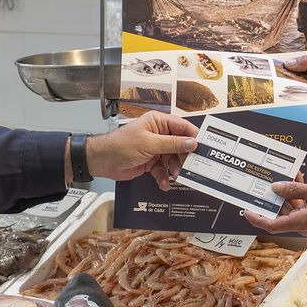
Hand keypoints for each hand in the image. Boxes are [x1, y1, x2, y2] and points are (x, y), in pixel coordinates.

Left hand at [84, 112, 198, 189]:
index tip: (203, 147)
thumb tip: (192, 143)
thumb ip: (172, 144)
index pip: (182, 127)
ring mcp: (155, 149)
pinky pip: (163, 170)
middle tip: (191, 167)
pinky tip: (164, 184)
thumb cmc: (121, 145)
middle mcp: (159, 134)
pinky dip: (164, 177)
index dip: (193, 136)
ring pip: (173, 160)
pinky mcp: (151, 162)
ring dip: (175, 169)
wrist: (103, 161)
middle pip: (180, 145)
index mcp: (158, 122)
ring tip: (175, 177)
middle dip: (184, 157)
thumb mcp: (149, 144)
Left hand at [242, 180, 306, 235]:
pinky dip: (297, 195)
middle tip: (263, 184)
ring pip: (290, 209)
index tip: (246, 211)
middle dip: (272, 199)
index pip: (271, 225)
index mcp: (300, 221)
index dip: (257, 219)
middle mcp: (302, 224)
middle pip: (279, 215)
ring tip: (286, 176)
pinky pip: (300, 207)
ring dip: (286, 194)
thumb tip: (275, 188)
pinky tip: (298, 180)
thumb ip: (294, 189)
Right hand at [279, 50, 306, 111]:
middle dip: (284, 71)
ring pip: (293, 82)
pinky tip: (289, 92)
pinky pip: (299, 93)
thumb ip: (306, 61)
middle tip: (275, 73)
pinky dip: (294, 93)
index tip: (275, 60)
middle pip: (292, 69)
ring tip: (279, 83)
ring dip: (288, 83)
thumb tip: (290, 62)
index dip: (286, 57)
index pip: (296, 55)